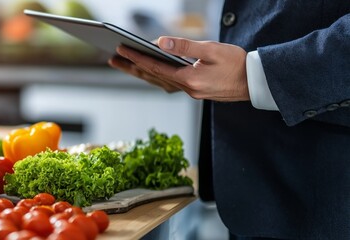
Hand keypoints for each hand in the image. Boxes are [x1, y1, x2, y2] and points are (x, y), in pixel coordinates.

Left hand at [108, 37, 249, 101]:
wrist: (257, 83)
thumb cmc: (238, 63)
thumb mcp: (212, 49)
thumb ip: (185, 47)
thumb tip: (160, 43)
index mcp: (190, 80)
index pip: (156, 67)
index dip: (137, 58)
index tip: (121, 50)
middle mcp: (188, 90)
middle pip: (152, 77)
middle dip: (131, 67)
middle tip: (113, 59)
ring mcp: (192, 93)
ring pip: (159, 82)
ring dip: (141, 73)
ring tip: (125, 64)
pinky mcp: (196, 92)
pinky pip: (169, 85)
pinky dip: (156, 78)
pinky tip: (150, 72)